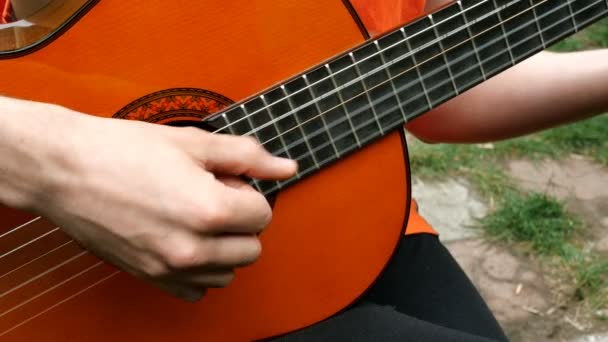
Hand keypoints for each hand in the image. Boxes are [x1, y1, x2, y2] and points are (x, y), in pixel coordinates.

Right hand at [7, 102, 296, 301]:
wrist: (65, 169)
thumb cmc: (121, 150)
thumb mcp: (194, 143)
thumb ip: (248, 157)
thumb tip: (286, 167)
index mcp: (208, 210)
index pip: (263, 215)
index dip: (247, 192)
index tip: (225, 181)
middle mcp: (192, 247)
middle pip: (252, 248)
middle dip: (241, 221)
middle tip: (211, 196)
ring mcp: (169, 267)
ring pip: (228, 271)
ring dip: (223, 246)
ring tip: (195, 217)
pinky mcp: (150, 276)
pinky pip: (196, 288)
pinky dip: (199, 268)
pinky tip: (183, 239)